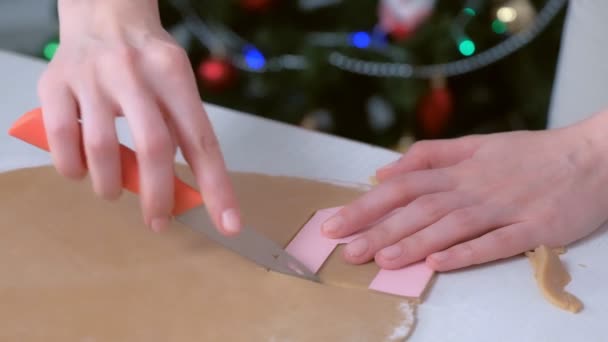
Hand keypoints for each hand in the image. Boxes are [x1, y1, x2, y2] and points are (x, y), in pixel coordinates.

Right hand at [38, 0, 240, 233]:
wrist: (105, 13)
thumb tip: (181, 191)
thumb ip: (180, 130)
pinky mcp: (56, 83)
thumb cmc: (148, 60)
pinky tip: (81, 171)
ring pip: (102, 147)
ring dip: (110, 185)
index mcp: (175, 77)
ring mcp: (92, 76)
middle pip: (154, 147)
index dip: (217, 187)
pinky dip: (72, 166)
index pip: (202, 140)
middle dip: (158, 196)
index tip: (229, 224)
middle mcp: (135, 74)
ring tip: (113, 191)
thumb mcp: (177, 84)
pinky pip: (63, 138)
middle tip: (158, 221)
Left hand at [322, 115, 607, 270]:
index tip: (337, 223)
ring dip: (414, 242)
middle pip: (419, 208)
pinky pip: (495, 242)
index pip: (403, 186)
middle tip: (347, 250)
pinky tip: (437, 263)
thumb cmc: (528, 154)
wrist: (590, 157)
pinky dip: (466, 252)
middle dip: (380, 229)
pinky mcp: (532, 229)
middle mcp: (475, 187)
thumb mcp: (476, 144)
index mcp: (459, 168)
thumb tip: (385, 171)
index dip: (367, 204)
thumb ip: (429, 155)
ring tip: (382, 258)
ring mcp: (503, 208)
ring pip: (451, 225)